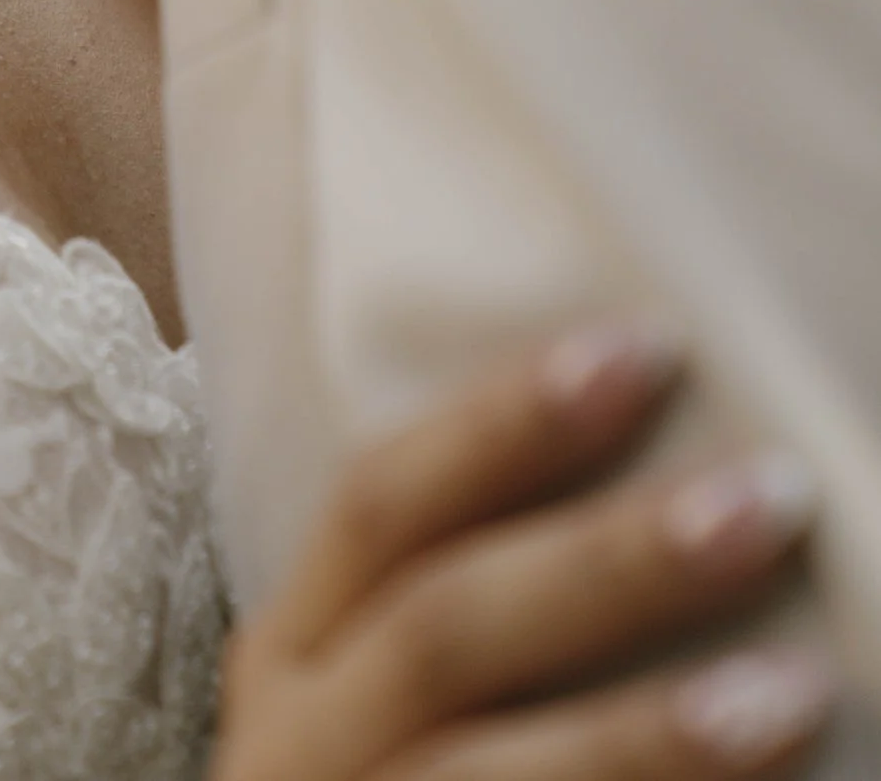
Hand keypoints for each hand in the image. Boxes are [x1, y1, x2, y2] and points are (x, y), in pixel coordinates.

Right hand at [216, 325, 832, 778]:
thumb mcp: (370, 722)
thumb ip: (465, 626)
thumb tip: (669, 499)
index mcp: (291, 664)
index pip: (382, 502)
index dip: (504, 419)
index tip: (645, 347)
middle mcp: (298, 753)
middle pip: (446, 627)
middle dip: (609, 560)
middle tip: (769, 495)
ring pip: (484, 779)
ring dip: (645, 733)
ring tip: (793, 689)